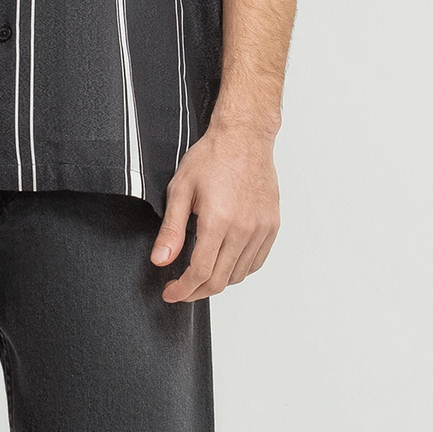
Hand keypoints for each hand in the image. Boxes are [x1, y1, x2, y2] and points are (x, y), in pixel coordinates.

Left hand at [149, 119, 281, 302]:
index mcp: (218, 220)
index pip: (200, 272)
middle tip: (181, 290)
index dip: (183, 290)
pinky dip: (239, 270)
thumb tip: (160, 261)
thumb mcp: (180, 190)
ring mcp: (262, 228)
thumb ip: (171, 230)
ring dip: (217, 282)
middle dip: (196, 291)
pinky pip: (256, 262)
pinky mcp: (272, 225)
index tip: (171, 293)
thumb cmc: (212, 158)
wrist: (244, 138)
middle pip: (220, 279)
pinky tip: (224, 264)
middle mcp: (244, 228)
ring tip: (200, 276)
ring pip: (239, 274)